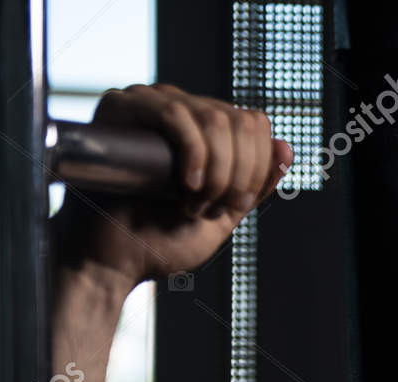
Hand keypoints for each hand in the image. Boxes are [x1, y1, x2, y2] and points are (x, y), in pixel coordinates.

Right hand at [49, 83, 292, 294]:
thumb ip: (256, 186)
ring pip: (214, 118)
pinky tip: (185, 185)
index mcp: (203, 129)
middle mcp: (178, 108)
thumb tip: (286, 147)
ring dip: (216, 172)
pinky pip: (176, 113)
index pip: (254, 123)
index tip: (234, 206)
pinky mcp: (120, 108)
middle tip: (210, 209)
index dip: (257, 168)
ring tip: (190, 204)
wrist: (112, 261)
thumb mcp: (224, 215)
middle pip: (239, 120)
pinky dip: (193, 154)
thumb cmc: (162, 241)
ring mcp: (148, 104)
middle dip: (237, 175)